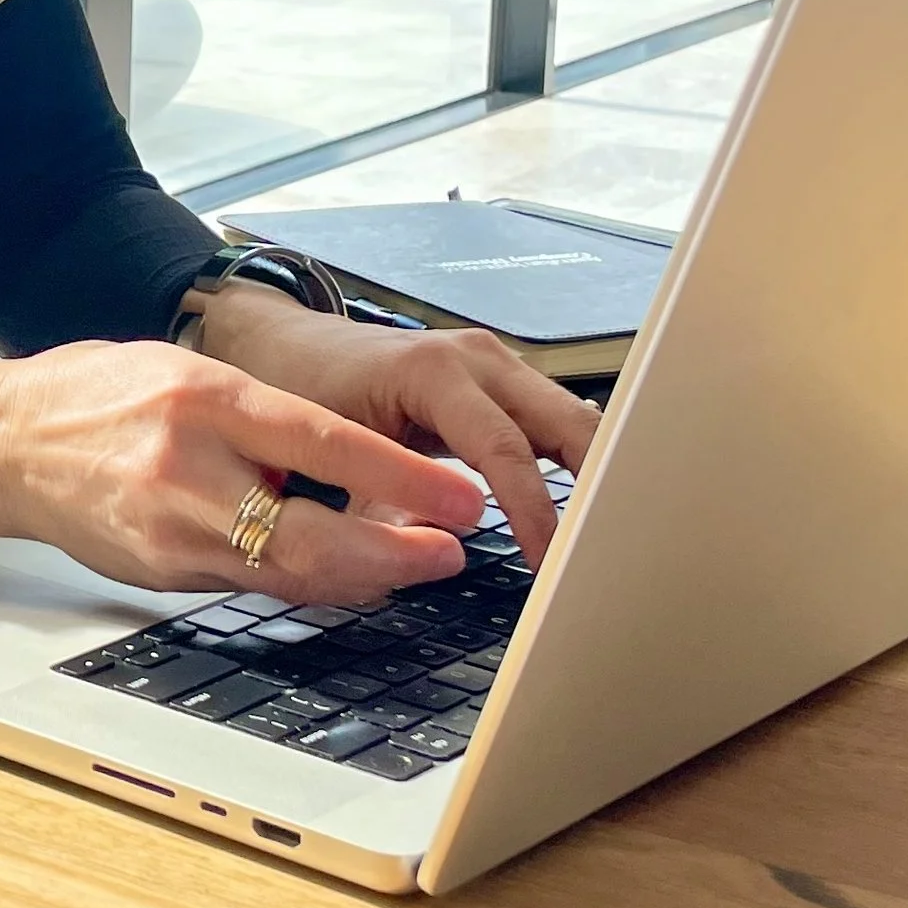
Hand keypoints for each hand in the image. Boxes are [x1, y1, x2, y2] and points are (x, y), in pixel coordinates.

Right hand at [0, 339, 486, 606]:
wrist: (3, 441)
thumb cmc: (97, 394)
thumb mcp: (187, 371)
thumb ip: (264, 414)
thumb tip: (358, 457)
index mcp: (201, 400)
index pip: (322, 444)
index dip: (402, 480)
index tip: (461, 500)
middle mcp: (186, 471)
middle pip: (311, 538)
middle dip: (396, 553)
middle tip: (453, 550)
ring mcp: (170, 532)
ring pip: (288, 575)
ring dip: (364, 577)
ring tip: (418, 562)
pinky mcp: (161, 573)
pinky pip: (252, 584)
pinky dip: (307, 582)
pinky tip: (349, 576)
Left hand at [198, 283, 602, 566]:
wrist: (294, 346)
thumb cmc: (306, 391)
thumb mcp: (334, 450)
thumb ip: (385, 500)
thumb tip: (442, 550)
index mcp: (433, 370)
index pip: (505, 447)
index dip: (534, 509)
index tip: (551, 562)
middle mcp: (475, 358)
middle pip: (565, 422)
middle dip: (597, 485)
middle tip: (610, 552)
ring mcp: (494, 364)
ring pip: (572, 418)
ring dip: (597, 473)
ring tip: (613, 539)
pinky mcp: (500, 382)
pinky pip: (553, 421)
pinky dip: (577, 461)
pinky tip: (594, 506)